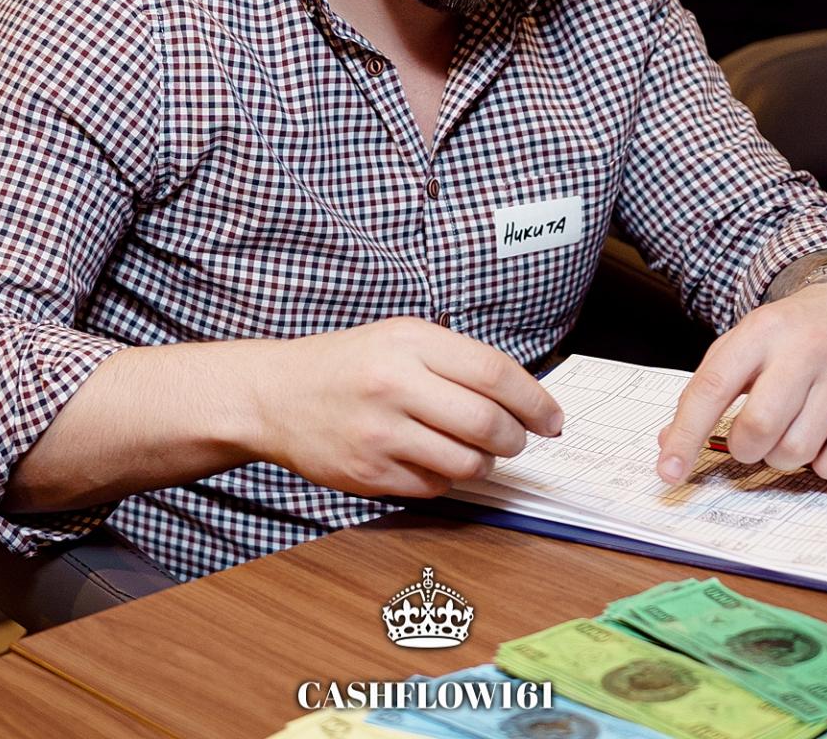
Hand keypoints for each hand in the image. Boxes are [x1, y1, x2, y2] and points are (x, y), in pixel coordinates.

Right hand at [251, 318, 563, 499]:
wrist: (275, 395)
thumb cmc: (347, 365)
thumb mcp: (400, 339)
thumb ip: (457, 362)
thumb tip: (523, 400)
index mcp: (410, 342)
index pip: (494, 374)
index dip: (535, 401)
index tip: (552, 419)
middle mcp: (394, 385)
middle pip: (487, 424)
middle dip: (515, 439)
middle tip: (516, 440)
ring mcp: (379, 433)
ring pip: (467, 463)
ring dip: (483, 463)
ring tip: (471, 450)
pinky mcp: (368, 473)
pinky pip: (434, 487)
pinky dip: (445, 478)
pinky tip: (429, 459)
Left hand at [655, 281, 826, 483]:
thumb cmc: (794, 331)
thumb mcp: (743, 343)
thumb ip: (707, 389)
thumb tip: (670, 442)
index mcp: (761, 332)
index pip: (713, 387)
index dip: (686, 434)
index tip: (669, 469)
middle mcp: (805, 350)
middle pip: (759, 426)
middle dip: (744, 448)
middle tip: (749, 440)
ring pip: (797, 450)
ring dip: (782, 457)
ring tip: (788, 432)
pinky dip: (824, 465)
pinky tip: (821, 441)